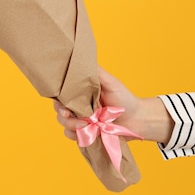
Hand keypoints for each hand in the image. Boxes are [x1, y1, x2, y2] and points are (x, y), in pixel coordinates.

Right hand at [53, 65, 172, 144]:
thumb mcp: (111, 82)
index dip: (57, 97)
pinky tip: (87, 132)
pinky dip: (76, 135)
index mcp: (81, 93)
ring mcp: (81, 120)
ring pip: (64, 124)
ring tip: (87, 125)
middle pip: (59, 109)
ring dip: (72, 125)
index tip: (60, 101)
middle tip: (69, 115)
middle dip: (63, 113)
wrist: (137, 120)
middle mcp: (78, 106)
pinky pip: (72, 136)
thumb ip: (96, 73)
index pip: (62, 94)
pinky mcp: (86, 134)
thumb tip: (81, 58)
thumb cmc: (124, 99)